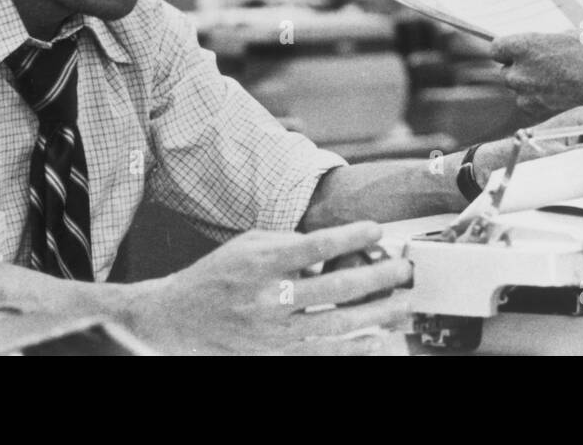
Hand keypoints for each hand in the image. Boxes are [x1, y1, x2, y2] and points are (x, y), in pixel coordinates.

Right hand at [133, 221, 412, 354]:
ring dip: (377, 313)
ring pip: (338, 324)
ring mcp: (274, 331)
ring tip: (403, 302)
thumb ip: (291, 242)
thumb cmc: (220, 274)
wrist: (178, 319)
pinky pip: (324, 352)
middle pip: (337, 287)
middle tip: (404, 269)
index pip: (316, 245)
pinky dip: (354, 347)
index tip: (377, 229)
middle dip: (378, 276)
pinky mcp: (277, 354)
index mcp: (263, 262)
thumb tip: (337, 244)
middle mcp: (270, 297)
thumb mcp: (250, 243)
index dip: (352, 236)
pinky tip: (377, 338)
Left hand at [490, 32, 582, 121]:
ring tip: (551, 79)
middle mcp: (519, 69)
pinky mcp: (534, 107)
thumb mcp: (564, 34)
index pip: (497, 48)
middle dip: (518, 68)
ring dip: (527, 84)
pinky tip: (555, 91)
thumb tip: (536, 46)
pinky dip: (536, 99)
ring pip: (516, 88)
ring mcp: (525, 91)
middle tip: (538, 66)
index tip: (514, 51)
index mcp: (523, 46)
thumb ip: (542, 41)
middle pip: (505, 70)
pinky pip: (527, 102)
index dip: (506, 49)